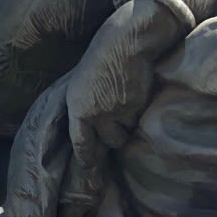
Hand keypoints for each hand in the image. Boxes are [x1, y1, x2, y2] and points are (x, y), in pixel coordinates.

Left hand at [66, 0, 174, 204]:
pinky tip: (137, 96)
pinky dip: (139, 113)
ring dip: (128, 125)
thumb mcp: (81, 83)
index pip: (81, 144)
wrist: (127, 40)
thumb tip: (87, 126)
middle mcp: (95, 114)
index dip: (88, 161)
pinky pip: (139, 120)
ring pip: (125, 133)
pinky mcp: (136, 106)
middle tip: (117, 124)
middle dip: (114, 137)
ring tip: (127, 103)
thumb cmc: (101, 57)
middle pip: (109, 142)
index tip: (91, 176)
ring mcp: (117, 112)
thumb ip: (84, 106)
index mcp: (76, 108)